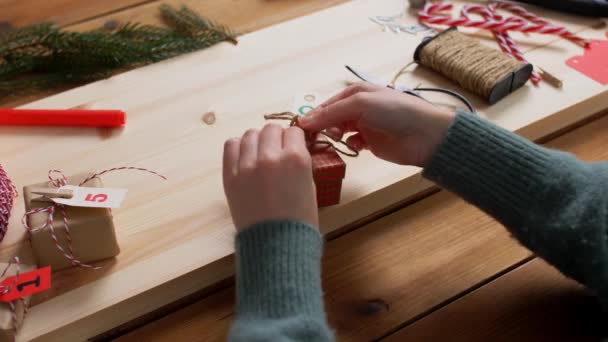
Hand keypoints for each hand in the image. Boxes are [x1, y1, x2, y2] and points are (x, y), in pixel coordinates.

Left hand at [223, 124, 317, 230]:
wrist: (275, 245)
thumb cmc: (299, 220)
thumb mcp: (310, 186)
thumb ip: (300, 163)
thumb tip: (291, 149)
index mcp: (296, 159)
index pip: (294, 131)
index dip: (295, 140)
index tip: (294, 147)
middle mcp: (270, 157)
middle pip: (271, 129)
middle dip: (277, 138)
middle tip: (277, 152)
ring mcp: (247, 165)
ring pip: (250, 134)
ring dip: (258, 141)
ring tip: (260, 155)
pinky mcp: (230, 176)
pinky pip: (231, 145)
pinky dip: (239, 147)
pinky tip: (246, 157)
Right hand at [299, 83, 455, 166]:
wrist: (424, 134)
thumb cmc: (394, 111)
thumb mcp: (360, 104)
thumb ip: (331, 113)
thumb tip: (304, 121)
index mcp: (355, 92)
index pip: (326, 104)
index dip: (314, 116)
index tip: (301, 129)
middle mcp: (358, 108)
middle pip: (330, 118)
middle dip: (323, 127)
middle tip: (320, 137)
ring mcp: (364, 125)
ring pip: (339, 131)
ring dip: (334, 136)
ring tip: (338, 139)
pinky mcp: (370, 143)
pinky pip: (351, 144)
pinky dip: (348, 146)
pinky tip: (353, 146)